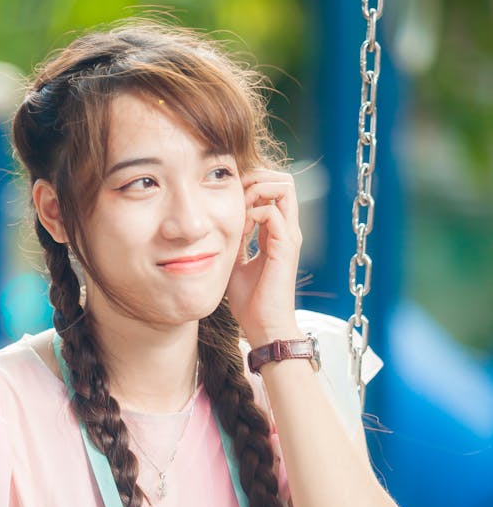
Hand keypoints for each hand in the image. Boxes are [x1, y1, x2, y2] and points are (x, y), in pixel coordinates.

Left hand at [226, 169, 301, 346]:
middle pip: (283, 181)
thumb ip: (233, 243)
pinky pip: (271, 213)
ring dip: (256, 191)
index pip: (273, 191)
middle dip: (256, 179)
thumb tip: (217, 227)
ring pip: (283, 188)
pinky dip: (251, 213)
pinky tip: (239, 230)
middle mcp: (287, 230)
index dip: (251, 185)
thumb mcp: (235, 264)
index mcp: (277, 233)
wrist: (264, 327)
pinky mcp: (285, 247)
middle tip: (235, 196)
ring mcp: (289, 237)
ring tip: (238, 210)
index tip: (229, 199)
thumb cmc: (251, 302)